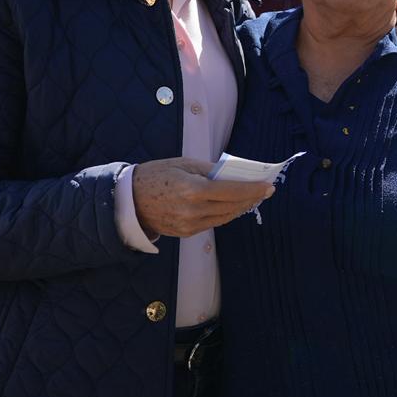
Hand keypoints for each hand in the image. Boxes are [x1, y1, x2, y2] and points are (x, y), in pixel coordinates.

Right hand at [132, 157, 273, 237]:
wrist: (128, 200)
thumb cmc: (157, 174)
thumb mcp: (184, 163)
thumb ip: (211, 169)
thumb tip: (235, 174)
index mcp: (192, 189)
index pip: (231, 191)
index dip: (252, 189)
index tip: (268, 186)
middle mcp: (192, 210)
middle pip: (232, 206)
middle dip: (251, 198)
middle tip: (265, 191)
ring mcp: (189, 225)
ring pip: (225, 218)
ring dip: (240, 207)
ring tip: (252, 198)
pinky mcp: (185, 233)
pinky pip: (212, 224)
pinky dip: (225, 214)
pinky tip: (232, 206)